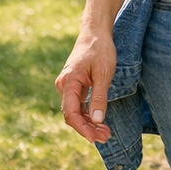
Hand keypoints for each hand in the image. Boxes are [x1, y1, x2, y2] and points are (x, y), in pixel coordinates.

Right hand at [55, 29, 116, 143]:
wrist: (95, 32)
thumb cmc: (100, 49)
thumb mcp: (103, 73)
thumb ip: (99, 97)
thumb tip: (97, 120)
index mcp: (68, 82)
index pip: (71, 113)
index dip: (83, 128)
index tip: (95, 138)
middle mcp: (64, 86)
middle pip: (72, 115)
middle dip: (88, 128)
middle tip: (106, 137)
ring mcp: (68, 86)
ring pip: (75, 111)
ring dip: (89, 123)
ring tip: (105, 132)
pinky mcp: (74, 86)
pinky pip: (78, 105)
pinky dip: (88, 114)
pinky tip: (99, 121)